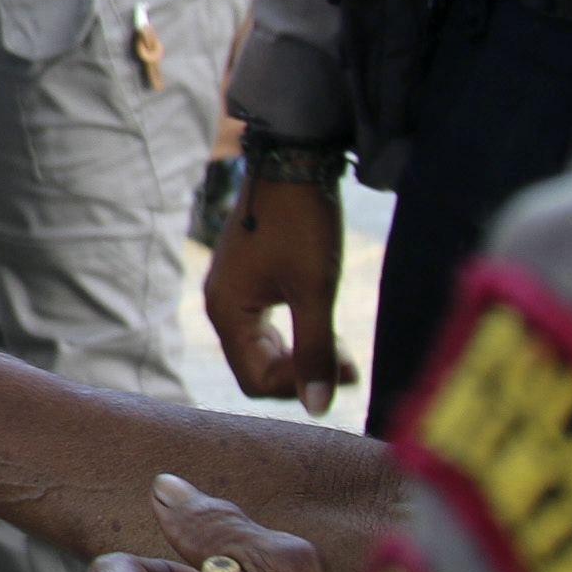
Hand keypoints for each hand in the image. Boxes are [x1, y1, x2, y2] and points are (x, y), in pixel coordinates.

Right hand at [203, 172, 352, 415]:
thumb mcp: (316, 291)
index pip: (254, 381)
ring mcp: (231, 291)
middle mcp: (220, 305)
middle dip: (303, 373)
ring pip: (262, 348)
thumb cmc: (302, 224)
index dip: (298, 387)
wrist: (293, 164)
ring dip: (301, 356)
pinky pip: (265, 326)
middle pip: (256, 368)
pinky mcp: (246, 279)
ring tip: (342, 349)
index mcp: (227, 311)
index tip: (343, 371)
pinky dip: (295, 335)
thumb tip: (319, 407)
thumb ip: (317, 351)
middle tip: (351, 365)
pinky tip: (323, 324)